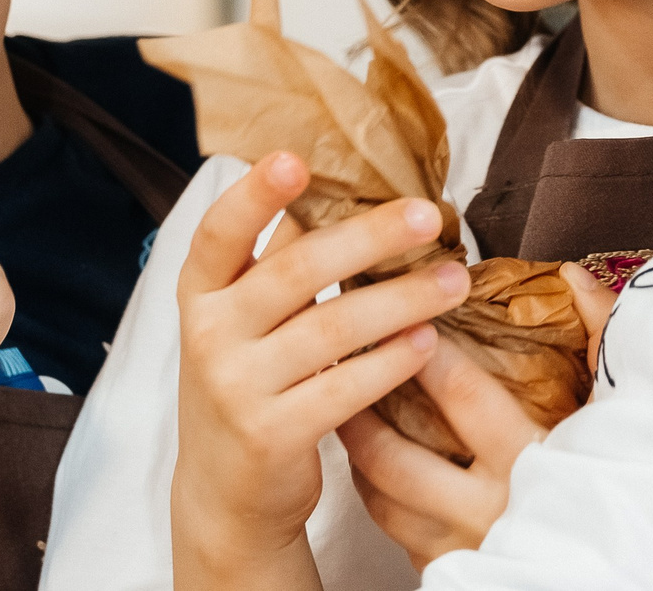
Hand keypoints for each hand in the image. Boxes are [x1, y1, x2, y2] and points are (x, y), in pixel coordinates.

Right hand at [168, 152, 469, 590]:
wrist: (225, 494)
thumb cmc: (248, 383)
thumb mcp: (242, 320)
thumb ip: (279, 261)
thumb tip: (342, 183)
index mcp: (200, 293)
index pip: (218, 232)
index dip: (254, 195)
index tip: (293, 158)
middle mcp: (208, 334)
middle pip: (295, 271)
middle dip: (368, 237)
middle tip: (427, 216)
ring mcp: (235, 387)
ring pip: (331, 328)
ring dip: (401, 299)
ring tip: (453, 281)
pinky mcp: (270, 435)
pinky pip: (343, 388)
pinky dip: (391, 361)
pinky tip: (427, 342)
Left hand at [338, 263, 614, 569]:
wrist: (628, 571)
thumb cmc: (630, 488)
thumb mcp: (625, 413)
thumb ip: (603, 342)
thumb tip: (574, 279)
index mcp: (532, 464)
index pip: (464, 397)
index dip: (426, 352)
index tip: (403, 313)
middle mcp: (489, 513)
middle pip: (396, 459)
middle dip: (361, 408)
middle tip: (341, 364)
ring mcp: (465, 550)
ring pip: (385, 501)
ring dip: (360, 455)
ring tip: (346, 408)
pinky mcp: (453, 575)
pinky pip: (398, 534)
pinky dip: (378, 496)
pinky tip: (375, 468)